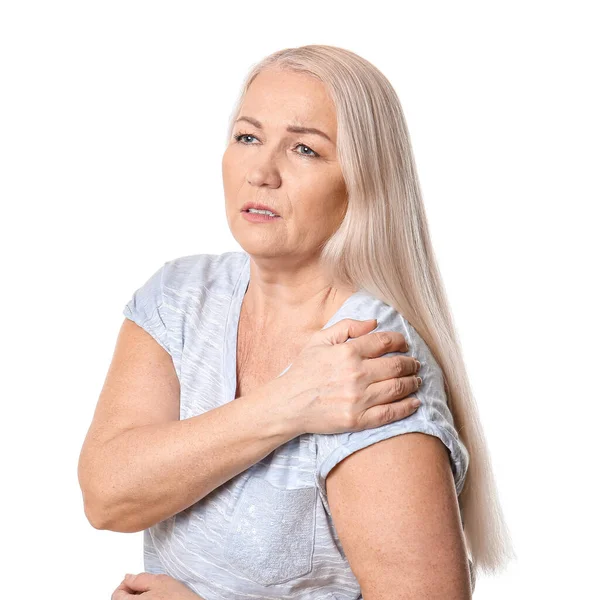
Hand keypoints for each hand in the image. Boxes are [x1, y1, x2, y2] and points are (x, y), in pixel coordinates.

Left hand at [111, 573, 203, 598]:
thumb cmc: (178, 599)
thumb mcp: (159, 581)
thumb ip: (139, 579)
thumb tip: (128, 578)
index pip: (116, 595)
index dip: (125, 585)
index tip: (133, 581)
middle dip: (132, 592)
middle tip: (146, 587)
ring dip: (140, 598)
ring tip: (155, 594)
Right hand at [276, 318, 421, 434]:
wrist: (288, 404)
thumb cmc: (303, 370)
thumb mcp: (319, 340)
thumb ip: (347, 327)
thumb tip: (374, 322)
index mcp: (347, 351)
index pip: (384, 342)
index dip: (400, 341)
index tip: (405, 343)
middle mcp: (356, 374)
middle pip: (396, 365)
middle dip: (411, 363)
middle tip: (415, 364)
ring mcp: (358, 398)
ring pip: (398, 388)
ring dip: (413, 382)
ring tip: (416, 380)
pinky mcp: (358, 420)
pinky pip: (390, 413)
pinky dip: (407, 407)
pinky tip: (415, 402)